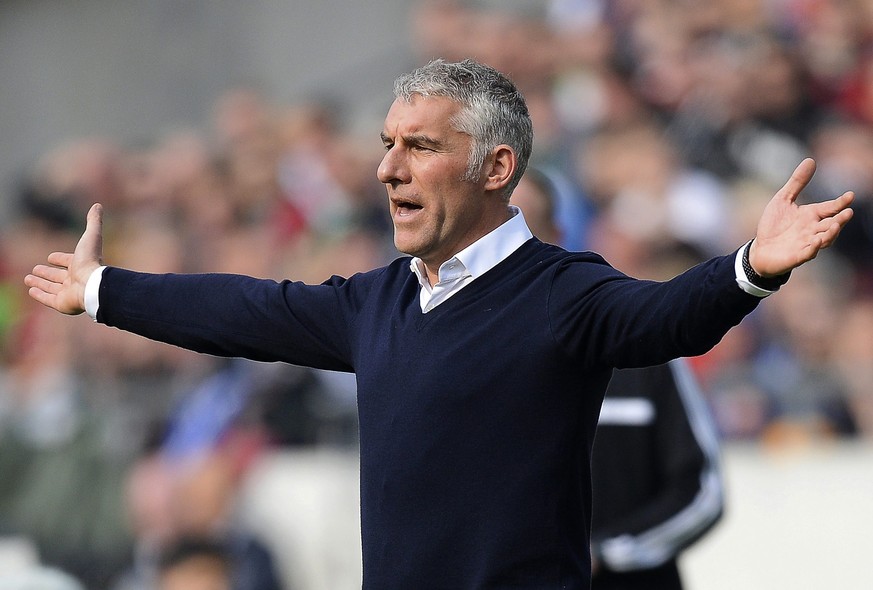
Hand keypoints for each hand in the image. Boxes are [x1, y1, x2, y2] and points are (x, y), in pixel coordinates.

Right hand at [24, 203, 104, 314]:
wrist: (92, 285)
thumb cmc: (90, 261)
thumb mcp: (91, 236)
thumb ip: (94, 221)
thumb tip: (97, 205)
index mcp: (81, 265)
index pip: (67, 261)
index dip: (60, 259)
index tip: (50, 257)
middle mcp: (75, 279)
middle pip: (58, 276)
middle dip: (47, 273)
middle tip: (35, 269)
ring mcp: (68, 293)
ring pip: (51, 287)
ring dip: (40, 283)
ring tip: (27, 278)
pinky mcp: (62, 304)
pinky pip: (48, 299)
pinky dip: (39, 295)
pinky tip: (30, 291)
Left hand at [750, 158, 853, 276]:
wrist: (760, 250)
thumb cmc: (773, 225)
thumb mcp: (782, 200)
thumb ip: (797, 182)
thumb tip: (811, 160)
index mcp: (811, 215)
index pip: (830, 208)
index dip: (840, 203)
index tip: (850, 195)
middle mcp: (813, 230)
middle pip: (831, 224)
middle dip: (840, 219)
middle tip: (848, 212)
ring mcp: (807, 244)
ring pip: (824, 239)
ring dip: (831, 233)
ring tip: (835, 225)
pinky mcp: (797, 256)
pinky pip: (808, 253)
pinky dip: (813, 248)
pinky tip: (816, 241)